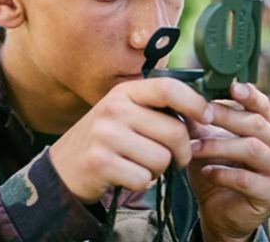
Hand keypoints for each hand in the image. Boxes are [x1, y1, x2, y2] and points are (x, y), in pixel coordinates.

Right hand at [49, 78, 213, 202]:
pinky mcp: (100, 162)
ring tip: (139, 164)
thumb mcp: (125, 113)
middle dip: (181, 152)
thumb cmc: (105, 140)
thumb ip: (156, 109)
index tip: (206, 117)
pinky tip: (124, 175)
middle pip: (174, 131)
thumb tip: (203, 114)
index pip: (168, 88)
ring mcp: (105, 135)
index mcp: (124, 92)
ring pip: (162, 159)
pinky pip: (143, 178)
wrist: (62, 168)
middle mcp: (114, 109)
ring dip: (157, 170)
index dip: (194, 103)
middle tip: (173, 158)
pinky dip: (140, 182)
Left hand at [186, 82, 269, 241]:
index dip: (249, 95)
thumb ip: (200, 118)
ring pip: (252, 149)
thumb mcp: (206, 140)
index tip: (231, 87)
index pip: (263, 106)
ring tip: (193, 148)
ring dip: (219, 146)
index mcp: (269, 130)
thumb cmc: (216, 171)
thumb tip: (181, 91)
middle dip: (225, 117)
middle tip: (200, 115)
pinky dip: (223, 173)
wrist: (218, 212)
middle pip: (256, 124)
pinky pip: (248, 179)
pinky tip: (206, 171)